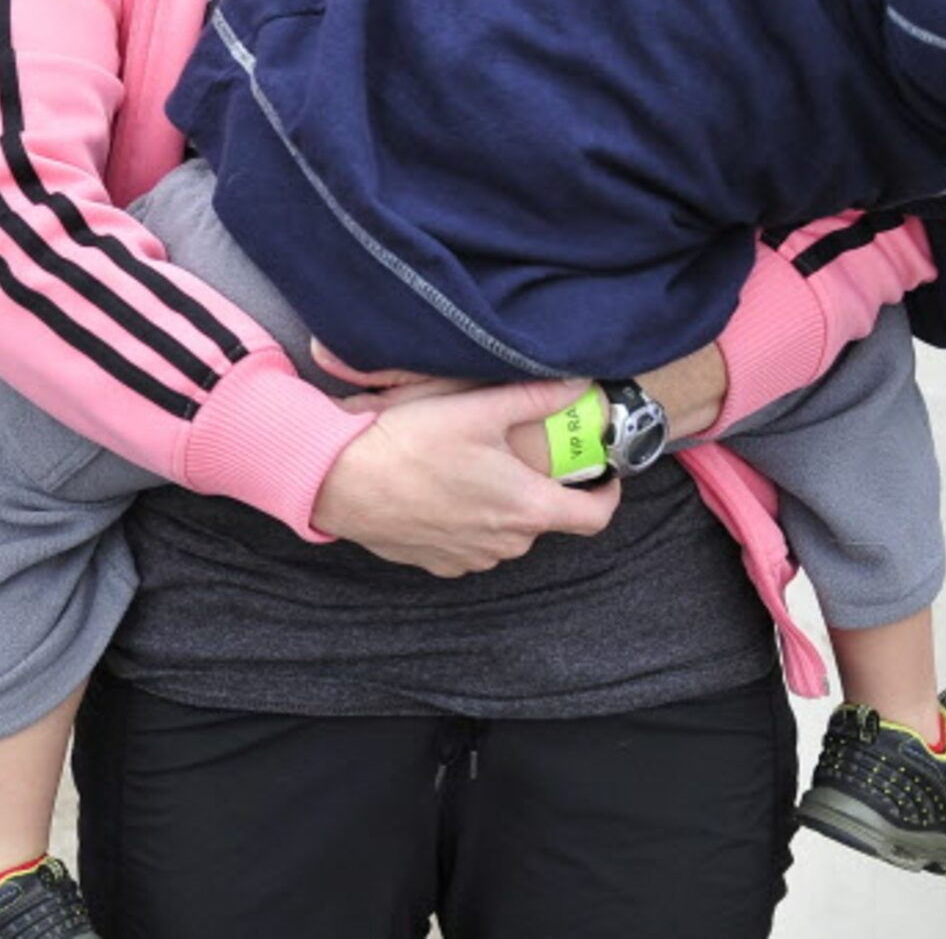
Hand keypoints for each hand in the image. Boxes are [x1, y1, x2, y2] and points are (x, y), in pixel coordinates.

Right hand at [310, 378, 620, 575]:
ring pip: (504, 532)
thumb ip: (535, 395)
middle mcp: (504, 544)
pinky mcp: (435, 563)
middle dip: (538, 488)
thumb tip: (577, 383)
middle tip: (518, 454)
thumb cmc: (409, 443)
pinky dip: (465, 521)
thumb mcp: (476, 407)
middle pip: (543, 519)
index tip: (601, 474)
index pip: (594, 517)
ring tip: (471, 468)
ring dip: (499, 506)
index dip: (606, 494)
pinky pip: (467, 544)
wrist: (340, 479)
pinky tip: (439, 490)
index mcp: (526, 508)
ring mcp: (468, 558)